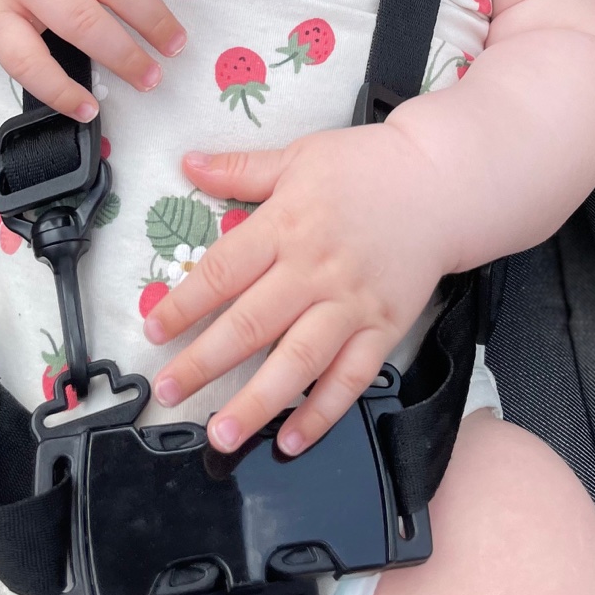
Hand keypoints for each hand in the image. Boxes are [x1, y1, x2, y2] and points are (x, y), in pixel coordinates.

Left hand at [143, 122, 455, 454]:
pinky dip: (323, 412)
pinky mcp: (384, 327)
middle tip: (168, 392)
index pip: (223, 271)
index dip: (184, 305)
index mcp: (286, 225)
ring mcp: (351, 303)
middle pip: (251, 323)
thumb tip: (189, 163)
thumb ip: (241, 168)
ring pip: (298, 361)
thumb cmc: (367, 167)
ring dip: (257, 402)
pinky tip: (293, 438)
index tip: (153, 331)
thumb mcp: (298, 156)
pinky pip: (352, 378)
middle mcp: (315, 269)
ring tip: (222, 433)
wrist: (440, 182)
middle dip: (204, 363)